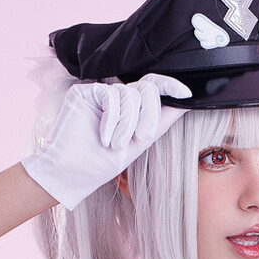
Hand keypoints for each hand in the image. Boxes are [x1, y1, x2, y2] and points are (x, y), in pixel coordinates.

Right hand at [21, 75, 191, 211]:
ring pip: (129, 94)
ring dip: (126, 124)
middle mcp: (118, 99)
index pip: (152, 88)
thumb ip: (159, 124)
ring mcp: (101, 94)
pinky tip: (103, 136)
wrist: (72, 173)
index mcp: (131, 110)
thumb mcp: (138, 145)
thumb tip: (184, 105)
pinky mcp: (85, 91)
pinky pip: (110, 95)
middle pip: (147, 88)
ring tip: (114, 145)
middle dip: (149, 113)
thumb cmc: (100, 164)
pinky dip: (111, 119)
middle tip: (142, 136)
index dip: (170, 86)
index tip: (186, 94)